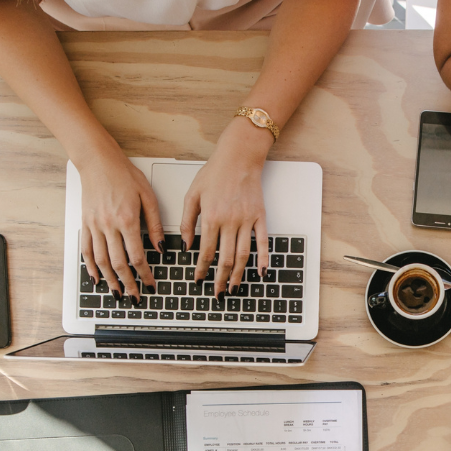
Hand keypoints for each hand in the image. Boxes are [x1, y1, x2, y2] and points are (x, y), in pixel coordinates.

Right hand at [79, 143, 163, 298]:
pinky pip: (87, 250)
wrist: (98, 161)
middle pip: (119, 264)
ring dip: (110, 280)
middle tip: (135, 296)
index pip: (137, 256)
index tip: (150, 284)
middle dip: (128, 284)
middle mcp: (109, 226)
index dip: (145, 274)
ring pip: (102, 261)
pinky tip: (97, 278)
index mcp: (127, 220)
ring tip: (118, 293)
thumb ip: (155, 224)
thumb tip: (161, 247)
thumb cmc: (124, 175)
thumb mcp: (148, 196)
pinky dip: (91, 267)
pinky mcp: (85, 224)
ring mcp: (95, 226)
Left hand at [181, 120, 271, 297]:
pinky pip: (263, 242)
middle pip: (226, 258)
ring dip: (239, 274)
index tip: (199, 279)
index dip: (202, 269)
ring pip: (244, 254)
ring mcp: (247, 221)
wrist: (239, 157)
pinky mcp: (260, 217)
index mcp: (211, 218)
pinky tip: (261, 273)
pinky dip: (263, 259)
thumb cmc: (214, 173)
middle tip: (217, 292)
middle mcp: (230, 222)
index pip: (206, 251)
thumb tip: (187, 245)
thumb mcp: (192, 195)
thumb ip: (187, 222)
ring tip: (234, 288)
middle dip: (220, 278)